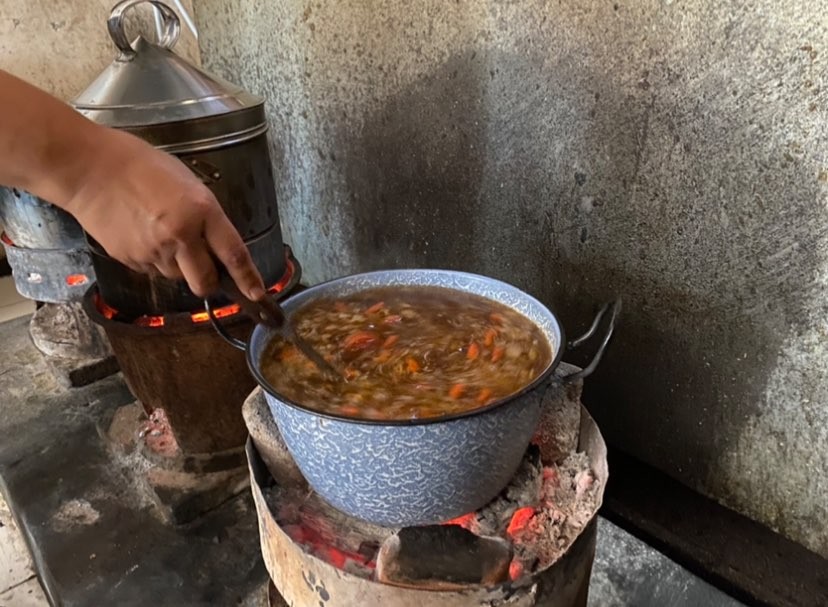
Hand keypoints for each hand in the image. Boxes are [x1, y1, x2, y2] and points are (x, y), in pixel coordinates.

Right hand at [65, 127, 264, 299]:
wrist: (89, 169)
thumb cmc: (140, 166)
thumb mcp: (188, 182)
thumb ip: (205, 215)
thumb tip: (216, 244)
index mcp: (201, 211)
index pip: (233, 254)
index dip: (248, 278)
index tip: (258, 295)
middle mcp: (180, 236)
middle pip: (204, 282)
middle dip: (209, 281)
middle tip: (204, 267)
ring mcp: (153, 251)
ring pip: (176, 277)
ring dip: (178, 265)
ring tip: (160, 232)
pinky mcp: (130, 260)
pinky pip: (152, 271)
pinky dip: (154, 260)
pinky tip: (141, 234)